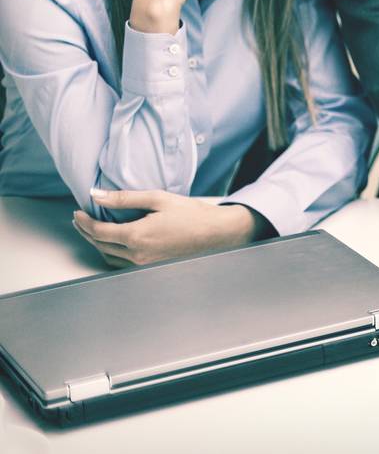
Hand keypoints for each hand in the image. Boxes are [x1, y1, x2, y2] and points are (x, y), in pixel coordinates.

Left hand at [71, 189, 264, 265]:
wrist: (216, 233)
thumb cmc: (191, 214)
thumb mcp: (158, 199)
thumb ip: (124, 198)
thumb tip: (97, 195)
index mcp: (137, 236)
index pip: (99, 231)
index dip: (84, 222)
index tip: (78, 212)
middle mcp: (137, 255)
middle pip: (100, 245)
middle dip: (87, 232)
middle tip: (80, 220)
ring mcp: (143, 265)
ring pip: (108, 256)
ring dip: (97, 243)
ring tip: (93, 230)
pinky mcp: (150, 268)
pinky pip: (121, 264)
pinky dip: (111, 253)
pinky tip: (112, 244)